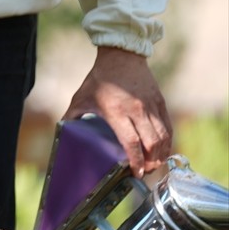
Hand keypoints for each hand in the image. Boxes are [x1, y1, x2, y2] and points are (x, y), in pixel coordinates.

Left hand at [63, 46, 172, 177]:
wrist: (121, 56)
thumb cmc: (99, 79)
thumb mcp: (81, 98)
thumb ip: (71, 117)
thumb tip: (60, 133)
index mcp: (116, 111)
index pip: (131, 142)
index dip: (135, 161)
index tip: (135, 173)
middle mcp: (137, 111)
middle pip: (151, 144)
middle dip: (150, 163)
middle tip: (145, 172)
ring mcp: (151, 107)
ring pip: (163, 137)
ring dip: (161, 154)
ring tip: (154, 164)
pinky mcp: (160, 102)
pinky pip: (168, 127)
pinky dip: (168, 142)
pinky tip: (163, 150)